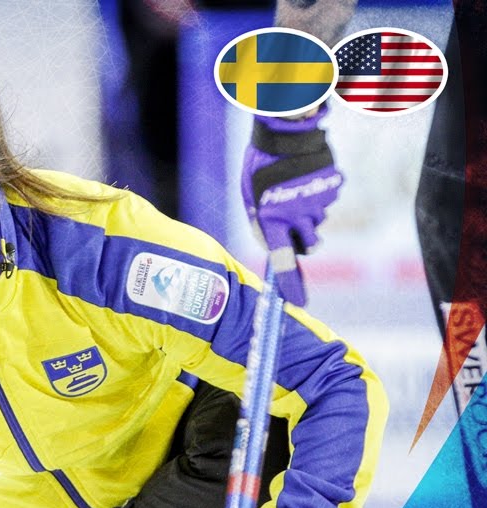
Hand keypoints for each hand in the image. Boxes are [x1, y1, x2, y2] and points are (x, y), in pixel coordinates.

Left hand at [241, 107, 342, 306]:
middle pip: (310, 245)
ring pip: (318, 222)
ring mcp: (318, 201)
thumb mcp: (250, 196)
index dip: (291, 282)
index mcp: (272, 217)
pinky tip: (306, 177)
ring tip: (293, 190)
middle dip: (305, 241)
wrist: (287, 130)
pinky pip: (327, 201)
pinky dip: (318, 195)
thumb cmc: (261, 165)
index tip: (299, 303)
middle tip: (294, 224)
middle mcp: (297, 214)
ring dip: (308, 215)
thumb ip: (260, 223)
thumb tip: (273, 246)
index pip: (283, 258)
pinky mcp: (333, 188)